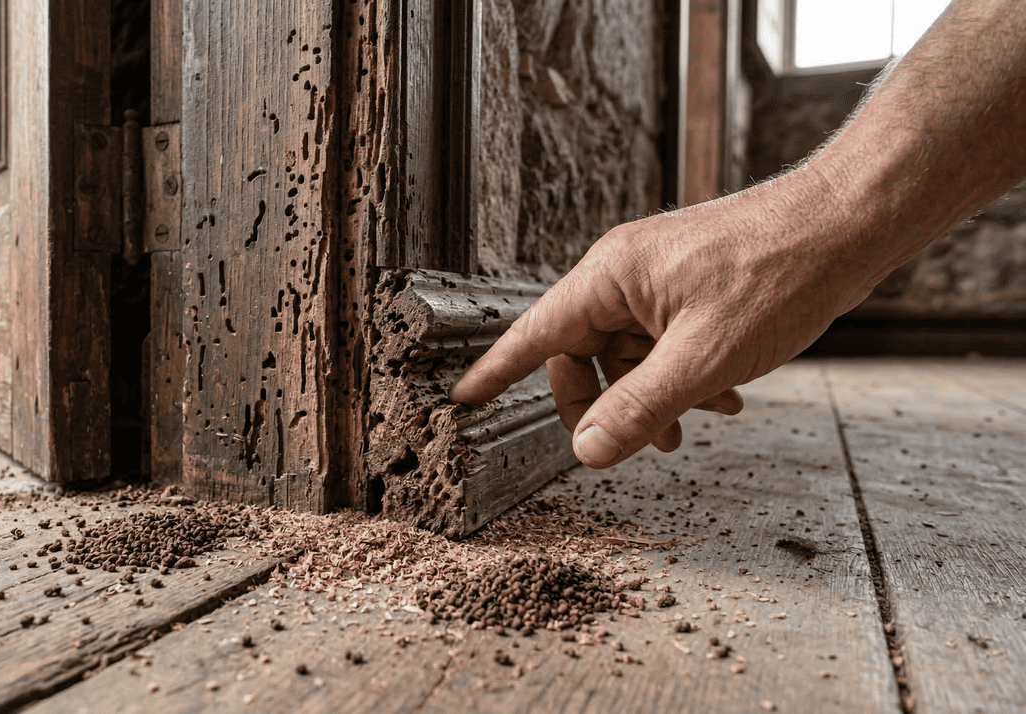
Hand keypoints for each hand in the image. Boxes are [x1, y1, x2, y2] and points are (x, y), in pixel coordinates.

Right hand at [449, 170, 877, 467]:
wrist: (846, 224)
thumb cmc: (778, 272)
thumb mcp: (703, 358)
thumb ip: (639, 408)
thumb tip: (587, 450)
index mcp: (610, 276)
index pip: (534, 333)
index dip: (496, 371)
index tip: (462, 399)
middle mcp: (624, 273)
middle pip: (580, 352)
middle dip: (603, 403)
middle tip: (630, 442)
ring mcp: (657, 279)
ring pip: (627, 352)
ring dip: (652, 394)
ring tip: (693, 424)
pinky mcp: (689, 288)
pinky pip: (662, 341)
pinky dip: (683, 376)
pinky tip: (723, 398)